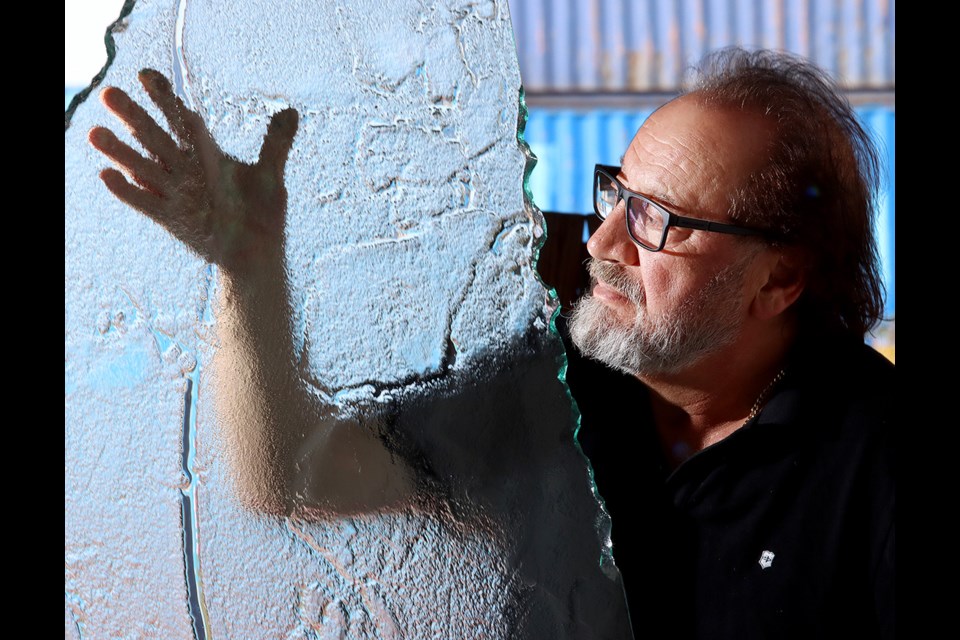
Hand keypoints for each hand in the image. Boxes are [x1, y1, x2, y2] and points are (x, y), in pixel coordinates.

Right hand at [89, 69, 298, 274]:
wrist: (257, 254)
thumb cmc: (262, 213)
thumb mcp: (270, 176)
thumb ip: (276, 144)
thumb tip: (292, 111)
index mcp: (206, 155)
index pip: (181, 120)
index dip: (165, 97)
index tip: (148, 74)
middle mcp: (186, 172)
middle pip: (155, 138)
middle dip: (134, 116)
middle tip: (109, 93)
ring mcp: (177, 195)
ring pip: (144, 168)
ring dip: (120, 151)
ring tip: (94, 132)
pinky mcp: (174, 219)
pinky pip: (147, 204)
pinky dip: (128, 191)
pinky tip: (107, 175)